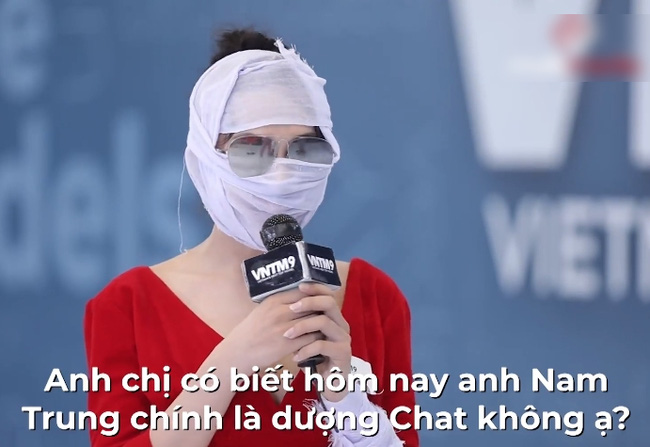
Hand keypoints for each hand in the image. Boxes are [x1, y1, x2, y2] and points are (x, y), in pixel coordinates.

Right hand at [219, 288, 322, 371]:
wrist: (239, 351)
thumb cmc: (252, 330)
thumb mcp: (264, 309)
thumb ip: (282, 302)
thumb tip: (302, 296)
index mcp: (275, 300)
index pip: (304, 291)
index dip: (316, 295)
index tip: (323, 299)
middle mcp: (280, 311)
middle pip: (312, 305)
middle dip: (322, 309)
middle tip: (330, 313)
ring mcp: (284, 328)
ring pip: (314, 321)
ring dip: (322, 324)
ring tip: (327, 326)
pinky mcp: (287, 344)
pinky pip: (311, 338)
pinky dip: (318, 338)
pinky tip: (320, 339)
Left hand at [284, 282, 351, 401]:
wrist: (329, 383)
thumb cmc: (315, 358)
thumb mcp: (307, 336)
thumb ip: (303, 321)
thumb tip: (285, 301)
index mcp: (334, 318)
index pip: (328, 295)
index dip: (315, 288)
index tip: (299, 286)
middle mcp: (342, 325)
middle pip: (329, 303)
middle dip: (309, 303)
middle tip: (291, 309)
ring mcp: (344, 339)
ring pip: (324, 323)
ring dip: (302, 327)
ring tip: (287, 335)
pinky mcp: (343, 353)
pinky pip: (322, 345)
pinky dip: (306, 349)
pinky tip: (295, 356)